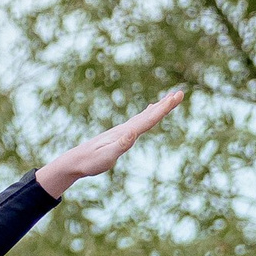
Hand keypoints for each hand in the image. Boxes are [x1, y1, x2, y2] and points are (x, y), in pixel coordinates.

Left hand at [36, 89, 183, 195]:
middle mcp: (125, 129)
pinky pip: (138, 121)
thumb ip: (120, 146)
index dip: (164, 108)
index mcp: (126, 133)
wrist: (75, 161)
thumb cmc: (91, 162)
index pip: (149, 119)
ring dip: (158, 107)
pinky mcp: (119, 135)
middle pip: (149, 114)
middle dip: (165, 105)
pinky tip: (149, 111)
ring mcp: (122, 131)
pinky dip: (147, 114)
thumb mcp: (106, 157)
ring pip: (144, 116)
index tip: (176, 97)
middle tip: (180, 94)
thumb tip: (132, 134)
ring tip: (168, 98)